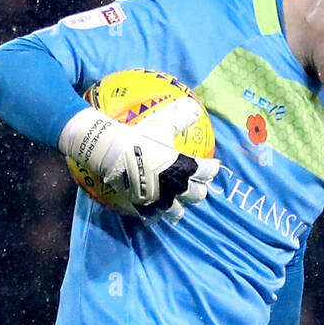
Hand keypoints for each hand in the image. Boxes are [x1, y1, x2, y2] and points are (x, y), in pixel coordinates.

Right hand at [59, 96, 219, 220]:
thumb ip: (180, 117)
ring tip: (177, 199)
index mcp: (184, 167)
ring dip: (180, 205)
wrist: (112, 151)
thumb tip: (195, 107)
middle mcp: (176, 186)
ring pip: (179, 211)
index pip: (207, 172)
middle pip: (198, 195)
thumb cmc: (139, 136)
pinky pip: (156, 216)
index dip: (211, 169)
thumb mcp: (162, 124)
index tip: (211, 167)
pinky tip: (157, 210)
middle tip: (195, 183)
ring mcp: (160, 199)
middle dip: (198, 189)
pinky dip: (158, 215)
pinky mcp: (145, 206)